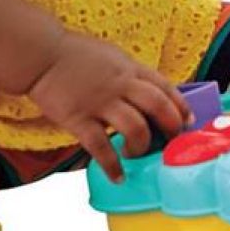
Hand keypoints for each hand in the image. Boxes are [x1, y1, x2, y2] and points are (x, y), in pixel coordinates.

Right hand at [24, 31, 192, 183]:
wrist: (40, 55)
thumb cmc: (75, 55)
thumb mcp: (111, 56)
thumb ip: (130, 74)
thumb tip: (148, 93)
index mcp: (129, 68)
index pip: (165, 87)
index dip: (181, 106)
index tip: (189, 121)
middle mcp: (120, 84)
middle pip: (158, 107)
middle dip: (171, 127)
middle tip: (171, 141)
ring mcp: (100, 102)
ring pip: (135, 128)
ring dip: (142, 146)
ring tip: (137, 154)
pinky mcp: (79, 118)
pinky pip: (100, 146)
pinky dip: (112, 165)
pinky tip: (118, 175)